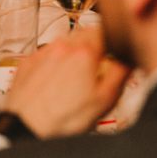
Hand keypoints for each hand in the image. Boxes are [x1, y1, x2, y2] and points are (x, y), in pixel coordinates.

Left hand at [4, 27, 130, 138]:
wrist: (28, 126)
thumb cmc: (65, 118)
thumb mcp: (105, 100)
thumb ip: (120, 74)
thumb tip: (128, 59)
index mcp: (84, 53)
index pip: (103, 32)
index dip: (112, 40)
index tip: (114, 50)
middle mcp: (62, 47)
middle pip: (84, 34)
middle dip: (94, 44)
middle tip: (98, 64)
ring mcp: (43, 53)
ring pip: (64, 42)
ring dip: (74, 51)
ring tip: (77, 75)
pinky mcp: (29, 62)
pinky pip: (46, 52)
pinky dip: (55, 60)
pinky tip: (57, 79)